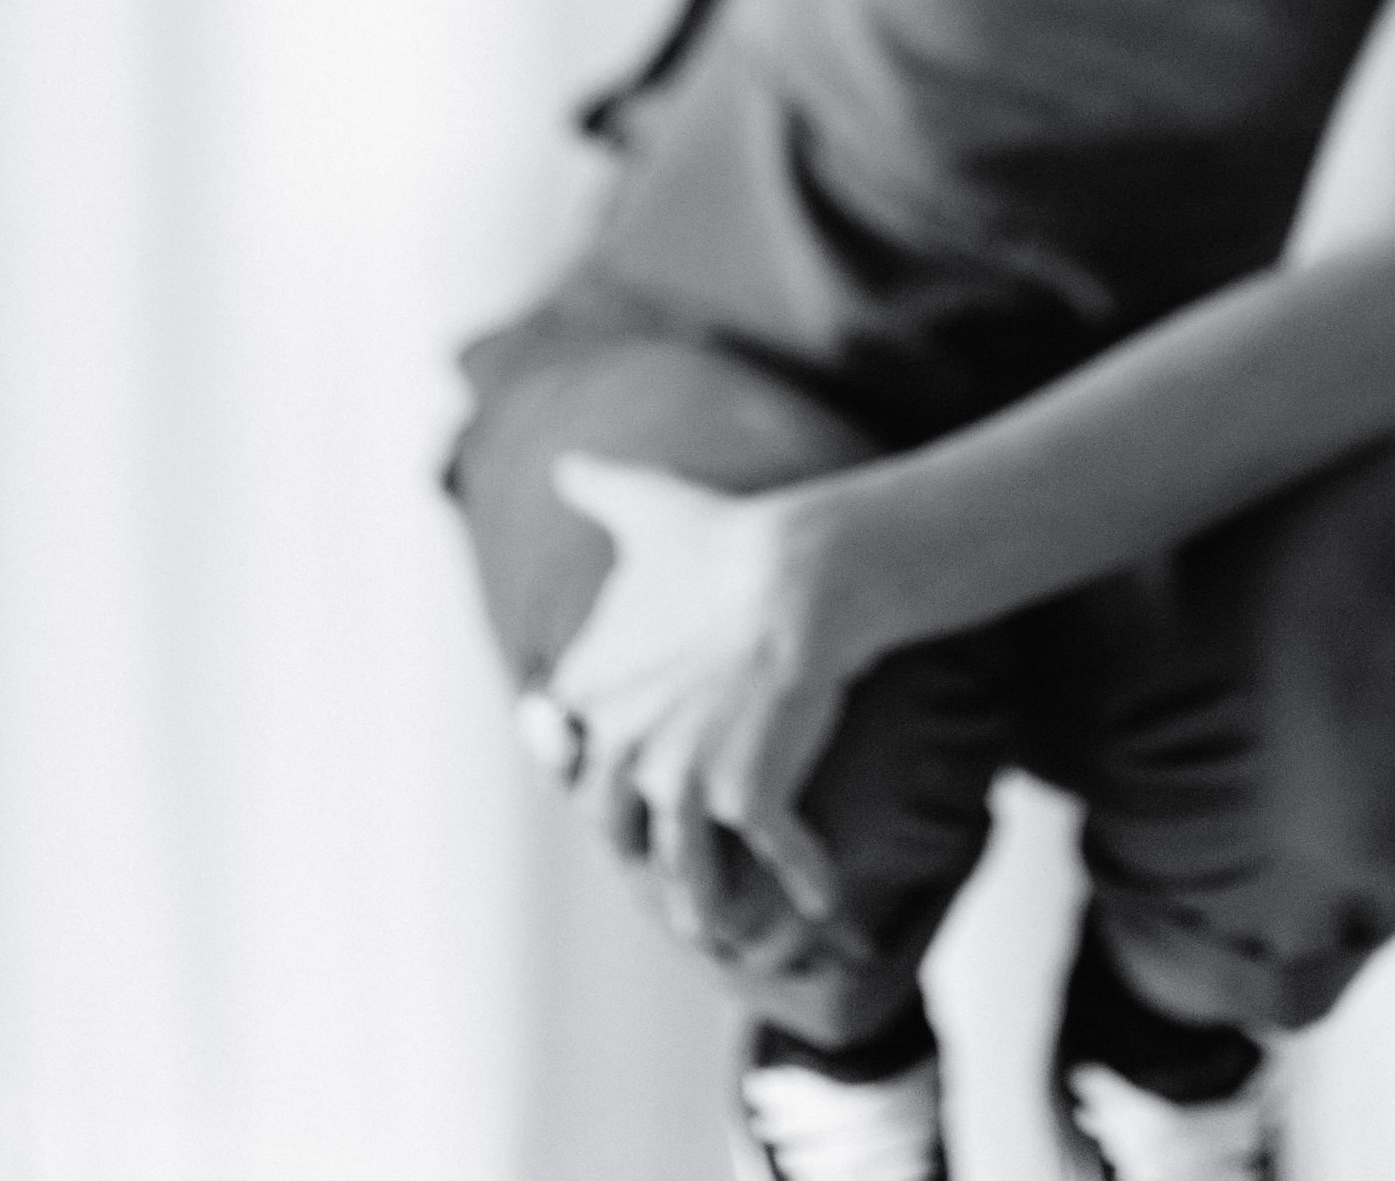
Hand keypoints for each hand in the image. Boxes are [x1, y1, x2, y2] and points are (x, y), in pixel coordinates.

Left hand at [540, 455, 852, 955]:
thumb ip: (602, 489)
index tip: (604, 786)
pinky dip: (803, 884)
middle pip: (614, 821)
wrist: (796, 574)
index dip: (586, 767)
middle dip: (634, 844)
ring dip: (700, 904)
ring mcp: (681, 782)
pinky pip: (776, 856)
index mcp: (591, 687)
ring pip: (681, 868)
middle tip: (657, 865)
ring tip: (715, 930)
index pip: (572, 748)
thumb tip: (569, 465)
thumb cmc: (723, 536)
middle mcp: (624, 746)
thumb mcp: (648, 504)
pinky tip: (825, 904)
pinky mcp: (744, 800)